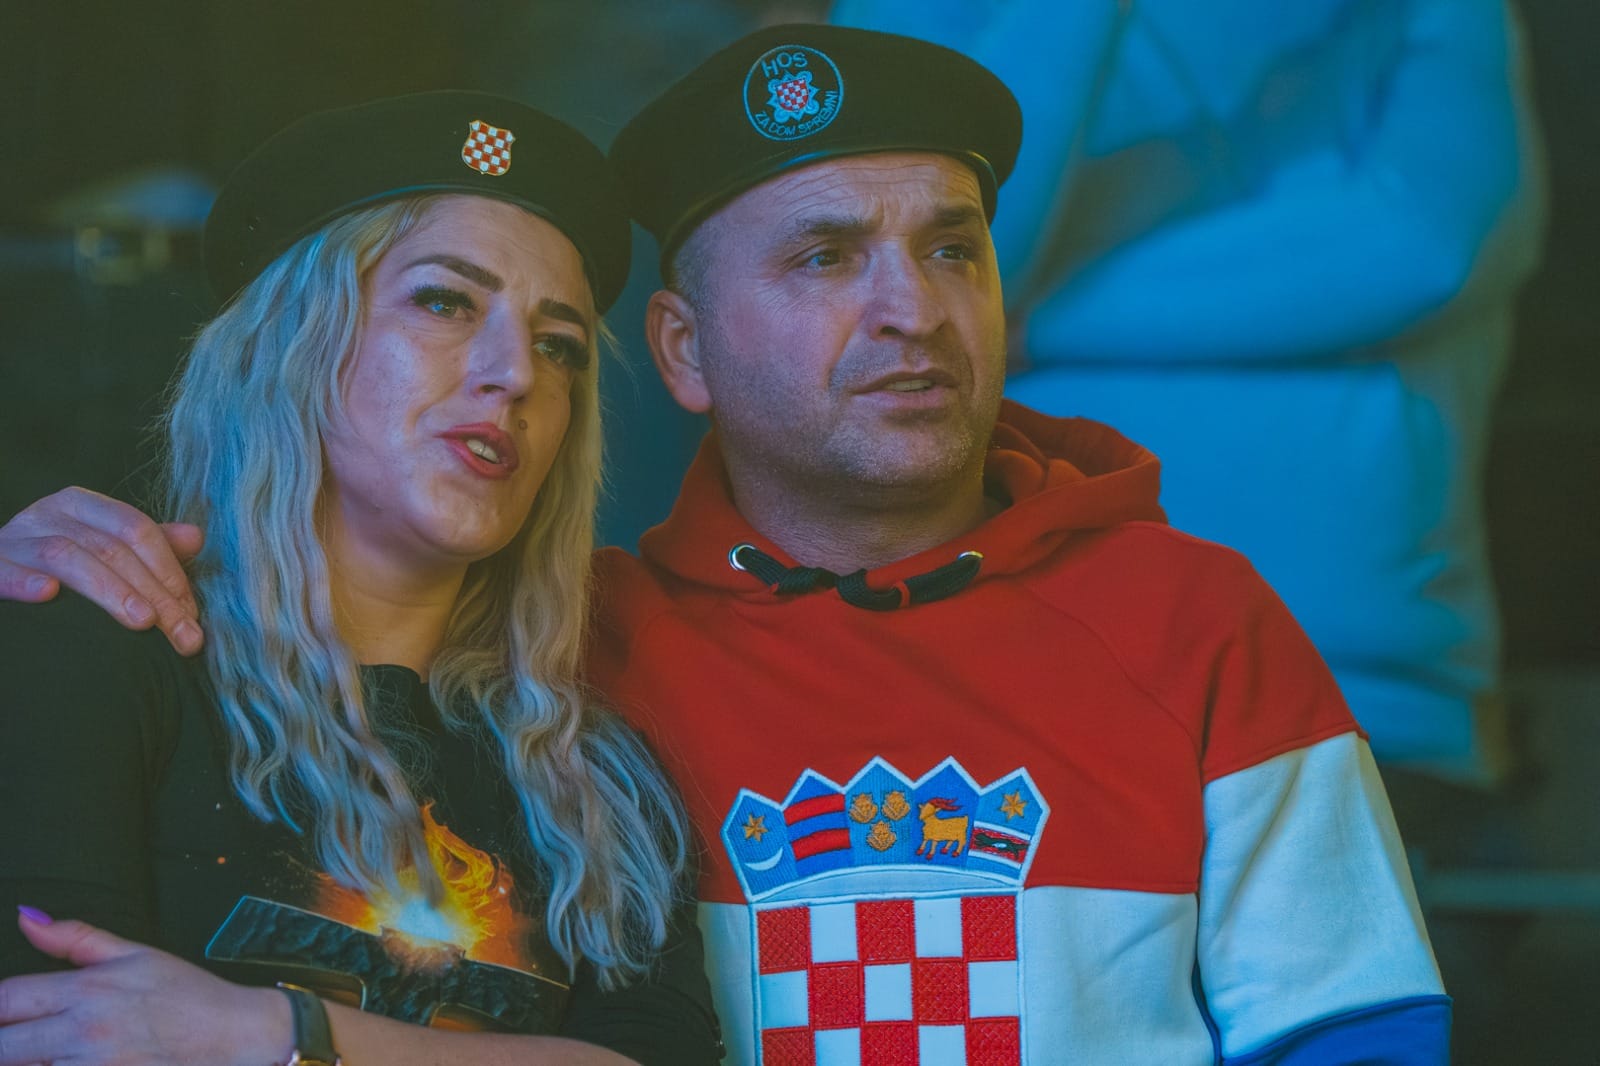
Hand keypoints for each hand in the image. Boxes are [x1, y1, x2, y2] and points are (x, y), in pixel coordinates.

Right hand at [0, 488, 205, 654]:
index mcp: (82, 506)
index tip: (192, 614)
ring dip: (109, 589)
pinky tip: (48, 594)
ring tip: (142, 622)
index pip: (136, 529)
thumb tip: (196, 537)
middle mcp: (47, 514)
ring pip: (66, 555)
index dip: (169, 570)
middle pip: (110, 547)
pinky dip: (24, 581)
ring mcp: (14, 539)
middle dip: (154, 593)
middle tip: (182, 633)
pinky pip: (3, 570)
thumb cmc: (55, 566)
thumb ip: (148, 544)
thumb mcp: (102, 549)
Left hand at [0, 909, 288, 1065]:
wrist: (235, 1036)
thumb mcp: (135, 954)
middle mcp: (83, 1031)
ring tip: (47, 1047)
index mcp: (87, 990)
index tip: (4, 1009)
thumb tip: (27, 920)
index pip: (6, 998)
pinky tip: (70, 1059)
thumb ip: (75, 938)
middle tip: (19, 1033)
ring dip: (29, 1058)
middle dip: (5, 1038)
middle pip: (2, 1045)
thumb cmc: (189, 996)